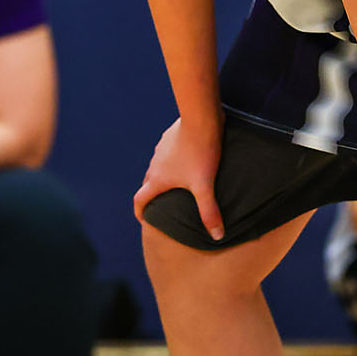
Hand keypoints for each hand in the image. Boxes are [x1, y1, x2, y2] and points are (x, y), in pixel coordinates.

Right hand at [132, 116, 224, 241]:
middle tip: (163, 206)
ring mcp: (160, 149)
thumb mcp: (205, 185)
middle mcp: (155, 164)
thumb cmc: (201, 153)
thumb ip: (209, 211)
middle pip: (148, 184)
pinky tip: (186, 162)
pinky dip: (172, 163)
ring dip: (163, 178)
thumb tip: (217, 236)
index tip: (145, 220)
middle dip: (153, 196)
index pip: (140, 199)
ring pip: (157, 168)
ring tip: (177, 185)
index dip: (140, 212)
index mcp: (158, 179)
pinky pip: (166, 154)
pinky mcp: (169, 138)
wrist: (201, 119)